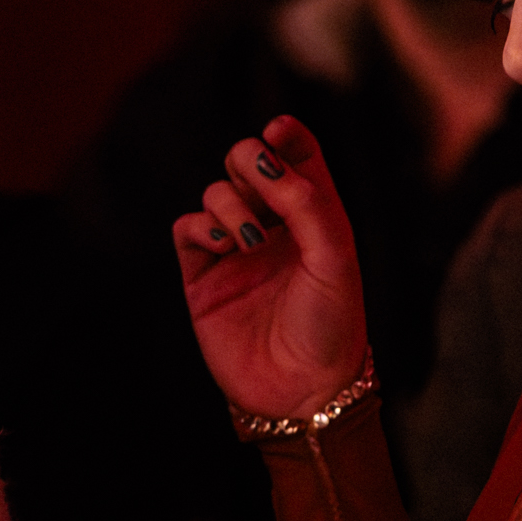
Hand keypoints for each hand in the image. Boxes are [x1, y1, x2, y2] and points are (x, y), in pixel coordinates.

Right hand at [172, 116, 369, 420]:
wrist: (301, 390)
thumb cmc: (331, 324)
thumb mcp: (334, 256)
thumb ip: (308, 202)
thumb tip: (270, 158)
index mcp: (314, 215)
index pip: (296, 154)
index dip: (285, 134)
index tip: (277, 130)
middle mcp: (274, 226)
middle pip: (246, 162)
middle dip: (248, 158)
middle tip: (261, 180)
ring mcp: (235, 249)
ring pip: (215, 191)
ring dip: (230, 201)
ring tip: (251, 237)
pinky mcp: (202, 276)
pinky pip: (187, 228)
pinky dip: (201, 225)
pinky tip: (223, 244)